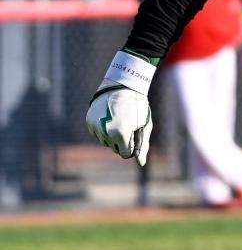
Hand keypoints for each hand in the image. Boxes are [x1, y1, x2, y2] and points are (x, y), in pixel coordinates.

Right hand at [85, 51, 156, 165]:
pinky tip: (110, 119)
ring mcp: (95, 126)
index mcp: (120, 134)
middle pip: (113, 148)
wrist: (123, 86)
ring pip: (104, 142)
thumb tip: (140, 163)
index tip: (134, 136)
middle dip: (121, 142)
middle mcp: (105, 131)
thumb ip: (142, 146)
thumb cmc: (138, 107)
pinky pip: (96, 133)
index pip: (124, 153)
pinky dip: (103, 130)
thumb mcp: (144, 126)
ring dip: (111, 136)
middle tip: (128, 126)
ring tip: (120, 121)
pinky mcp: (89, 120)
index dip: (131, 146)